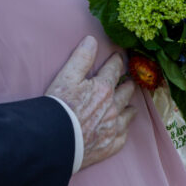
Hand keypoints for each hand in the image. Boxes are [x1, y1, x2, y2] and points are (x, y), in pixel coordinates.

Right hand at [46, 36, 136, 169]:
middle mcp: (113, 107)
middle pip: (126, 91)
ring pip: (128, 114)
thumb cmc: (60, 106)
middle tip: (128, 81)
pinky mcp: (110, 145)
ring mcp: (114, 127)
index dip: (117, 61)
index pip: (114, 69)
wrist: (56, 140)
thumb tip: (92, 40)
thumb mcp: (67, 77)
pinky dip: (124, 129)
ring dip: (129, 106)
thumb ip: (81, 58)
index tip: (119, 57)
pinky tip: (123, 128)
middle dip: (127, 84)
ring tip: (129, 105)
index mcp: (103, 88)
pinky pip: (124, 136)